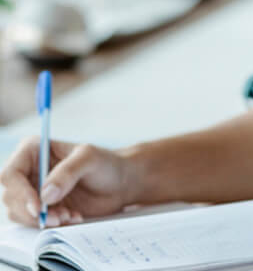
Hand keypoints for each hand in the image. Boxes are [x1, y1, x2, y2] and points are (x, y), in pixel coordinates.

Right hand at [0, 136, 134, 226]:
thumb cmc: (106, 163)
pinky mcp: (42, 208)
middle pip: (11, 197)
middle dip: (34, 211)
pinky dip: (51, 224)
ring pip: (20, 212)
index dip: (20, 192)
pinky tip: (72, 217)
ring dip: (43, 219)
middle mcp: (29, 170)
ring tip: (69, 215)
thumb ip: (68, 172)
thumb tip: (45, 194)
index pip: (11, 173)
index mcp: (34, 150)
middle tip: (60, 216)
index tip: (39, 207)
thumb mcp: (90, 159)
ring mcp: (33, 190)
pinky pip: (34, 222)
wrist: (120, 183)